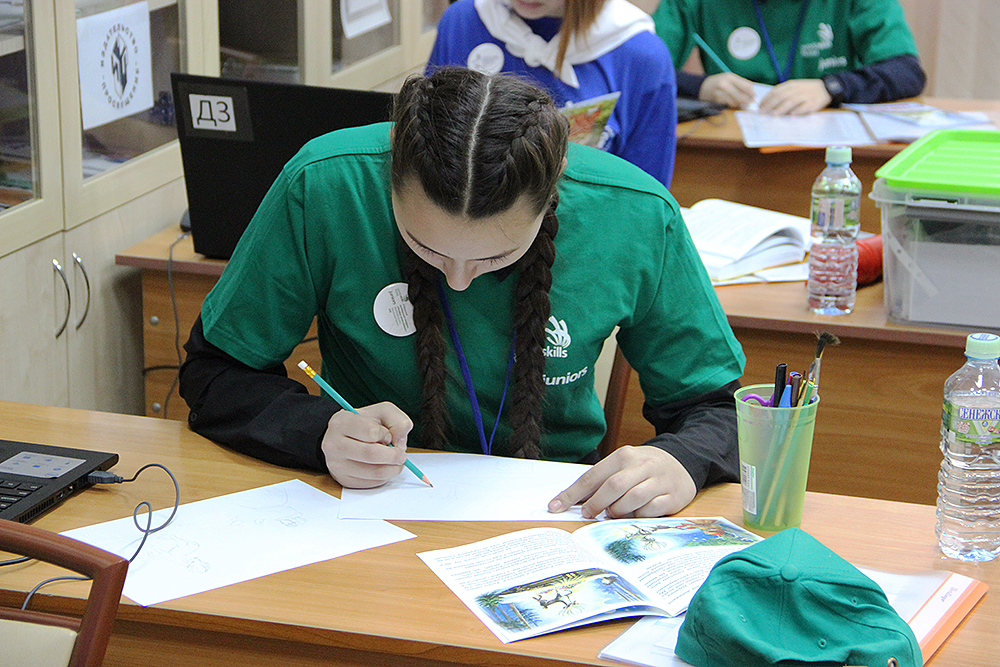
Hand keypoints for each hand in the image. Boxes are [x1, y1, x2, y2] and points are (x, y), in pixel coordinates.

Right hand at [320, 402, 412, 487]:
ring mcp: (337, 465)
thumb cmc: (365, 424)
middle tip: (401, 454)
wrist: (344, 438)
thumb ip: (397, 421)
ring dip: (392, 467)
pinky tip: (383, 466)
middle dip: (394, 455)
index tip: (388, 435)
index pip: (371, 432)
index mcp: (341, 422)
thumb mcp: (382, 412)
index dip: (386, 434)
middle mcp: (333, 444)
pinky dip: (385, 476)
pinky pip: (372, 483)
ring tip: (394, 460)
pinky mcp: (344, 480)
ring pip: (374, 472)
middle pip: (372, 454)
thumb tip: (400, 442)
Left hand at [547, 446, 696, 518]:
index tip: (556, 506)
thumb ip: (602, 481)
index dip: (572, 493)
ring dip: (618, 511)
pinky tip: (635, 515)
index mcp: (623, 456)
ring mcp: (659, 480)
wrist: (682, 463)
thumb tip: (574, 500)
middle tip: (589, 514)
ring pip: (633, 498)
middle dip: (596, 504)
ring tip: (613, 513)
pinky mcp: (673, 495)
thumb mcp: (622, 466)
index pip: (592, 476)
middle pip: (613, 487)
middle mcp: (642, 465)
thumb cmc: (644, 468)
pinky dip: (640, 516)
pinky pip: (652, 509)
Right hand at [698, 73, 755, 108]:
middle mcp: (724, 84)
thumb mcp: (730, 79)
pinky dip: (731, 105)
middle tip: (749, 103)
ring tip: (739, 102)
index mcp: (730, 77)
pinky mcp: (716, 101)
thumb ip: (741, 84)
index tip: (754, 97)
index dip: (752, 93)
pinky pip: (728, 105)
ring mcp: (719, 93)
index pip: (746, 86)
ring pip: (735, 103)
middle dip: (747, 101)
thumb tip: (752, 94)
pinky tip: (730, 103)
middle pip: (742, 96)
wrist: (703, 87)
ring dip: (739, 104)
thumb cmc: (719, 82)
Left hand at [758, 79, 831, 114]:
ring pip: (791, 101)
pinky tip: (792, 114)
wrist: (826, 88)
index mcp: (790, 85)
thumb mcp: (794, 88)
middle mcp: (797, 89)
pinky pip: (804, 107)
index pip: (775, 91)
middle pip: (781, 96)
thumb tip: (767, 104)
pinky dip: (798, 110)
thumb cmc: (806, 90)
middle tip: (762, 112)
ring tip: (774, 114)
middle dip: (770, 104)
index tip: (759, 107)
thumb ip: (782, 94)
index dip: (766, 99)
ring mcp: (805, 96)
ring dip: (782, 108)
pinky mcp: (812, 103)